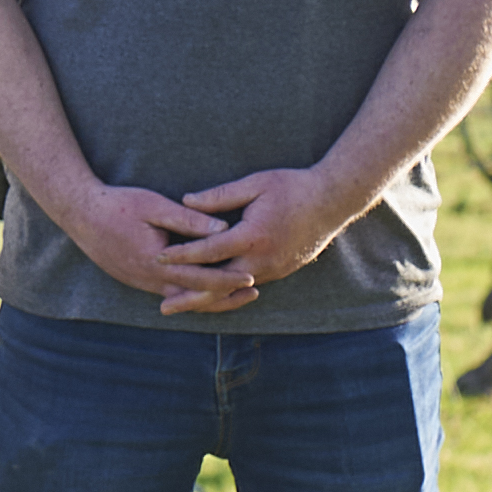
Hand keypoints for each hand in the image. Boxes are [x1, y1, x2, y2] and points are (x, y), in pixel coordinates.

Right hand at [53, 179, 246, 308]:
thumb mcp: (155, 206)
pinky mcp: (134, 278)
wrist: (79, 212)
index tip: (252, 277)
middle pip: (194, 296)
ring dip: (208, 297)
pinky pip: (167, 293)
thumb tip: (224, 229)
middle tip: (253, 292)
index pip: (200, 278)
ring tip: (234, 294)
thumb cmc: (118, 205)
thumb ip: (189, 220)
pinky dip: (189, 293)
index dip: (228, 279)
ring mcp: (140, 282)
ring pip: (181, 298)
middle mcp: (149, 279)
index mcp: (156, 263)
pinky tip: (203, 287)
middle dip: (225, 295)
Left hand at [170, 165, 358, 307]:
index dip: (181, 256)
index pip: (209, 251)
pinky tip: (211, 296)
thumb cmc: (293, 187)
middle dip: (190, 297)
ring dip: (208, 300)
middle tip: (163, 308)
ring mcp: (274, 268)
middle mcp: (263, 259)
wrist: (334, 200)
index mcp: (253, 237)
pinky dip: (228, 293)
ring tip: (182, 306)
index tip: (157, 259)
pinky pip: (248, 285)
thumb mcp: (254, 184)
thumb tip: (185, 201)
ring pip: (234, 290)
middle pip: (219, 285)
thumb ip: (219, 196)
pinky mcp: (281, 271)